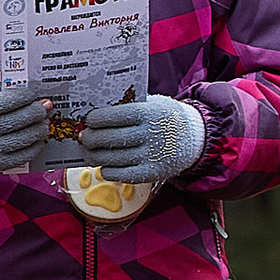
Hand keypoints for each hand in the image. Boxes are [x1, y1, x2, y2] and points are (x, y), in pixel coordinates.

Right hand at [0, 82, 51, 174]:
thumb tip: (21, 86)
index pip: (10, 100)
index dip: (27, 96)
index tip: (34, 94)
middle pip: (21, 119)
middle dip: (38, 111)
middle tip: (44, 106)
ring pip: (25, 138)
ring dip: (40, 129)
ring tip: (43, 123)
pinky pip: (22, 156)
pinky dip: (35, 147)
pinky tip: (36, 140)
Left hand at [76, 93, 204, 184]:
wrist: (195, 137)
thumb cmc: (163, 118)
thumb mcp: (150, 104)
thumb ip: (126, 106)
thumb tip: (92, 115)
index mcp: (148, 113)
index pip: (113, 116)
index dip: (95, 119)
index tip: (89, 121)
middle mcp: (150, 134)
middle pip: (109, 139)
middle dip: (90, 139)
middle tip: (84, 138)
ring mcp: (152, 155)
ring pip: (112, 158)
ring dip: (94, 156)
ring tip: (89, 153)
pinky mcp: (153, 173)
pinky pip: (121, 175)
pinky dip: (107, 172)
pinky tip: (104, 166)